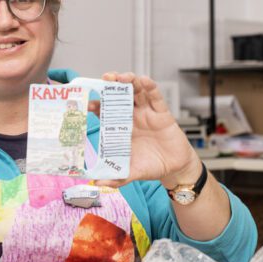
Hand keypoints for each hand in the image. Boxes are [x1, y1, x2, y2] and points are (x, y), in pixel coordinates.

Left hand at [89, 72, 201, 187]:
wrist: (175, 169)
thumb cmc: (151, 166)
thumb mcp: (131, 173)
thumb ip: (116, 178)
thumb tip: (98, 184)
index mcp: (120, 128)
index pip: (105, 111)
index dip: (97, 104)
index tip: (88, 101)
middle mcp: (132, 117)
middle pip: (120, 95)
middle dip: (112, 85)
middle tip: (105, 79)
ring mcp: (147, 113)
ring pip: (137, 91)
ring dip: (130, 81)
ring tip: (123, 77)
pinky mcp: (162, 113)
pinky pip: (156, 97)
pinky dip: (150, 87)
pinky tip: (144, 81)